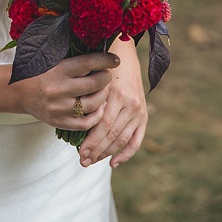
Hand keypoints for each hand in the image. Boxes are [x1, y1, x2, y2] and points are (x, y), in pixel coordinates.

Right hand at [12, 52, 118, 129]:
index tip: (115, 60)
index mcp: (58, 70)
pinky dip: (97, 115)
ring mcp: (59, 108)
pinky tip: (98, 107)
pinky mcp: (59, 122)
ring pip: (93, 104)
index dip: (105, 60)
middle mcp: (59, 89)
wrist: (19, 91)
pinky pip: (86, 123)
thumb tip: (103, 56)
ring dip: (104, 96)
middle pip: (94, 84)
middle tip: (107, 75)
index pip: (88, 63)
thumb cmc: (40, 73)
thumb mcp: (55, 61)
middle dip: (106, 78)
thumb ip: (76, 60)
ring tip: (102, 90)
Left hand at [79, 43, 146, 168]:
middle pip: (112, 135)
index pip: (103, 126)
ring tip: (92, 161)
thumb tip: (77, 131)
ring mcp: (139, 111)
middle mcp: (130, 104)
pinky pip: (136, 139)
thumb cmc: (103, 71)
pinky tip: (113, 163)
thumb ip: (91, 104)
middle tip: (83, 162)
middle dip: (97, 151)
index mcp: (117, 95)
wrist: (124, 58)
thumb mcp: (95, 83)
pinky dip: (126, 154)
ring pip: (122, 139)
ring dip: (107, 154)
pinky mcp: (143, 116)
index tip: (80, 154)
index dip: (92, 142)